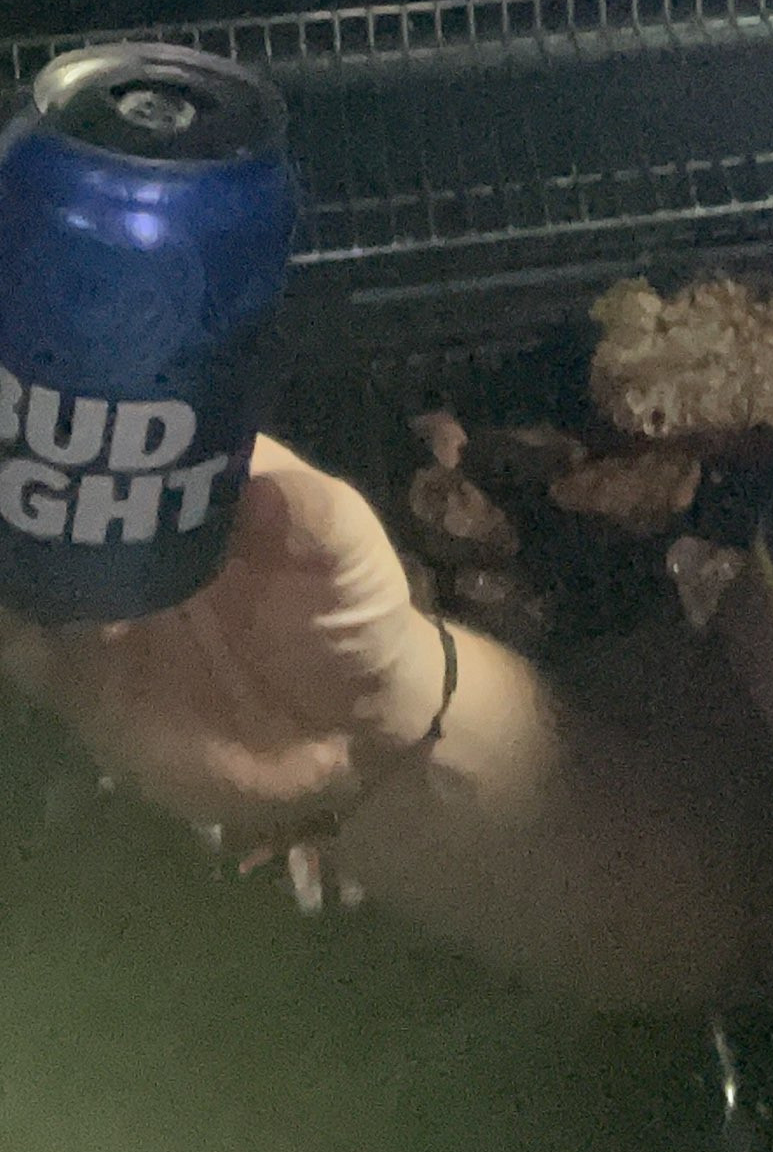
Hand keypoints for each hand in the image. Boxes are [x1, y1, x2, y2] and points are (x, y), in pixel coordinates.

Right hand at [0, 437, 445, 842]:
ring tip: (0, 521)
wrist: (349, 738)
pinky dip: (10, 627)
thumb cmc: (357, 620)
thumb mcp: (352, 559)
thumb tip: (259, 479)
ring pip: (37, 563)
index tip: (66, 413)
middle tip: (9, 468)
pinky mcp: (86, 678)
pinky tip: (7, 610)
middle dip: (34, 477)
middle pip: (69, 492)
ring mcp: (109, 604)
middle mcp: (143, 533)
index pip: (139, 435)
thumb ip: (314, 515)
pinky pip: (26, 646)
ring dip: (14, 543)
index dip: (102, 420)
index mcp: (204, 484)